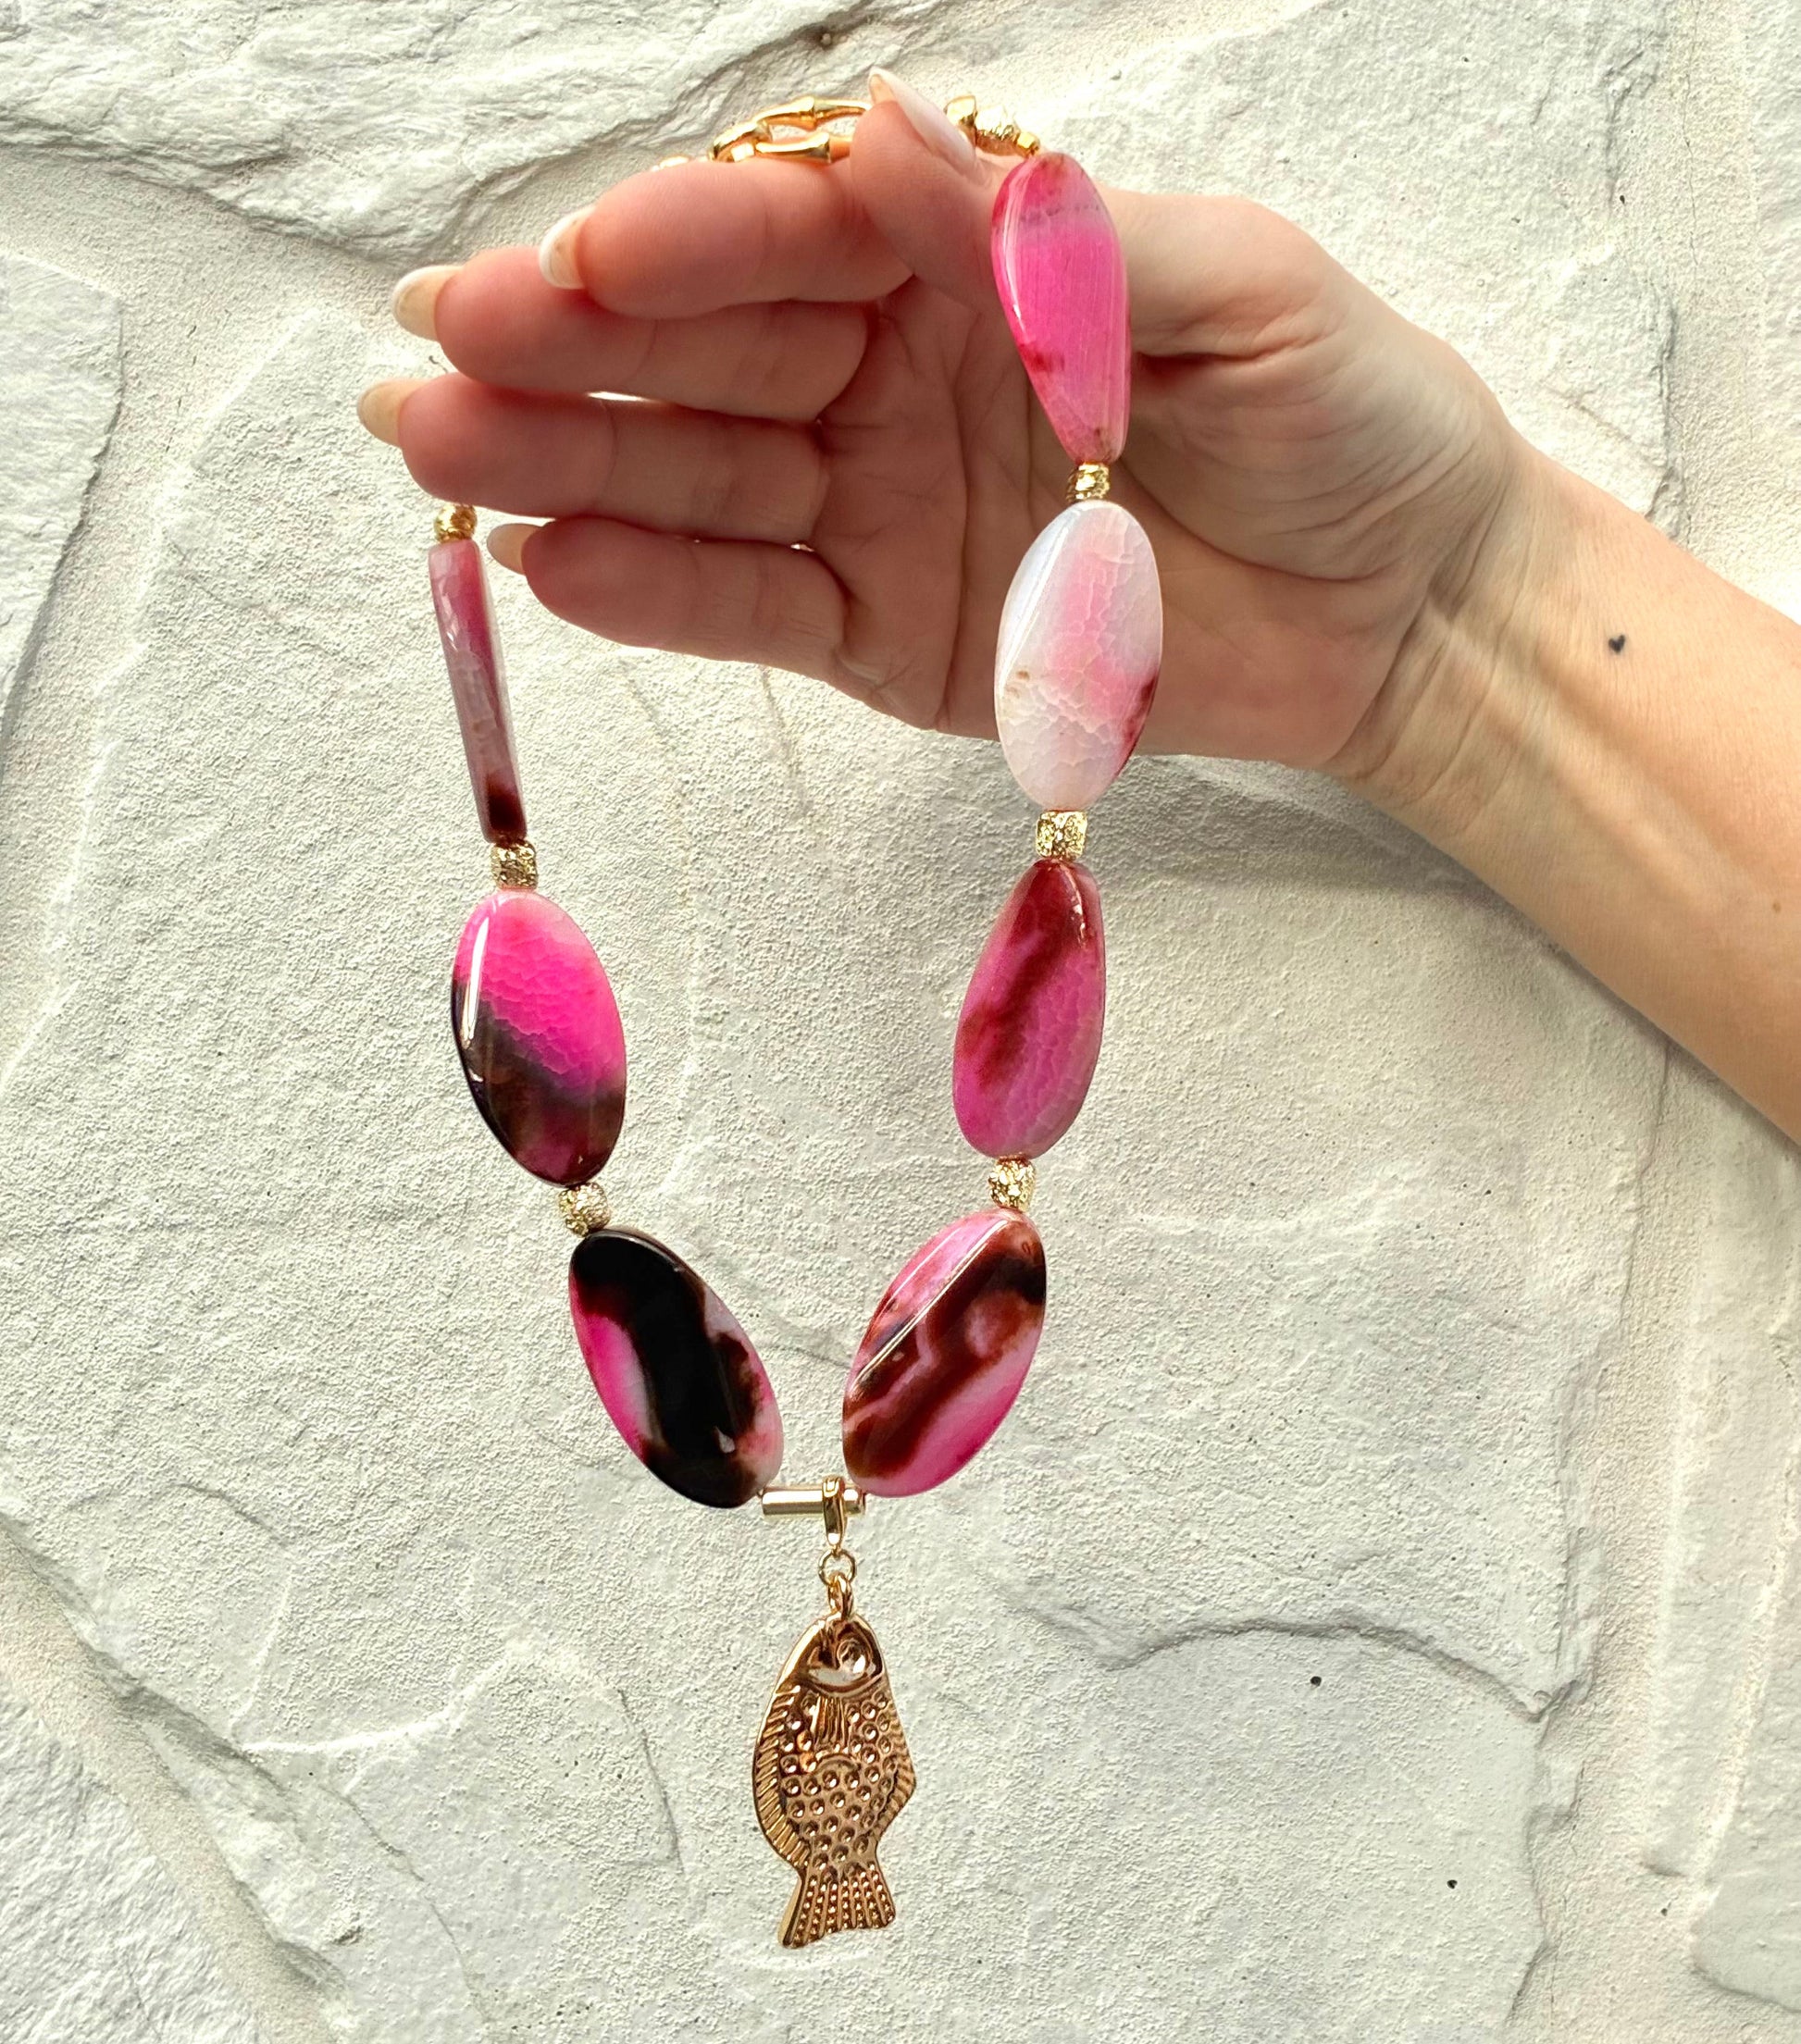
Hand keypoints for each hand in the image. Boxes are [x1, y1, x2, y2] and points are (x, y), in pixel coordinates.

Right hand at [360, 85, 1525, 776]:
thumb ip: (1041, 234)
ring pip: (697, 480)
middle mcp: (891, 373)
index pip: (786, 239)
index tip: (577, 263)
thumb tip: (866, 130)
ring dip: (563, 467)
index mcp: (964, 260)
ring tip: (433, 454)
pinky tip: (549, 563)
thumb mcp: (1225, 285)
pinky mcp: (884, 638)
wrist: (1403, 611)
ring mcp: (876, 509)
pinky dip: (656, 592)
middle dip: (562, 351)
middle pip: (701, 355)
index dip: (679, 249)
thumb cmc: (1346, 415)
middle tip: (425, 353)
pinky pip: (752, 610)